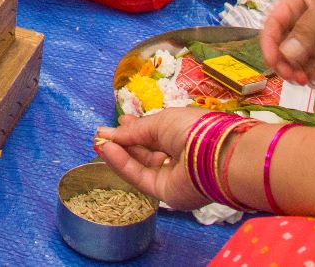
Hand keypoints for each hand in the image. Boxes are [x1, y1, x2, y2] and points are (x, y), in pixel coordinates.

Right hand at [94, 110, 209, 210]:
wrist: (215, 156)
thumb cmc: (193, 129)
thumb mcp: (161, 121)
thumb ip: (134, 131)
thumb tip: (108, 133)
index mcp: (182, 135)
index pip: (154, 134)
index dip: (134, 129)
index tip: (116, 123)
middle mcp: (177, 156)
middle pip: (145, 151)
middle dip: (122, 141)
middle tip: (100, 134)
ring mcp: (171, 176)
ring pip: (140, 165)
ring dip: (119, 153)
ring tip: (99, 141)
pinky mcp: (165, 193)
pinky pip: (140, 177)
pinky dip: (122, 165)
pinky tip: (107, 151)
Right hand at [260, 0, 314, 87]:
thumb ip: (307, 29)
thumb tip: (285, 55)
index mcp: (294, 1)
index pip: (272, 25)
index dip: (269, 44)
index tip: (274, 62)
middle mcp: (300, 22)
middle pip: (280, 47)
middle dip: (283, 63)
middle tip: (292, 77)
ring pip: (295, 61)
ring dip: (295, 73)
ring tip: (305, 81)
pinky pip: (313, 69)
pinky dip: (312, 77)